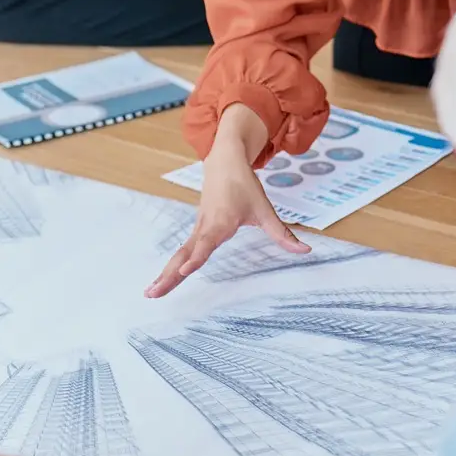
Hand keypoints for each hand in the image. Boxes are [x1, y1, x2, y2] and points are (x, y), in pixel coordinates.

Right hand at [146, 105, 311, 297]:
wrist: (223, 162)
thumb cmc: (244, 185)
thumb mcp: (265, 209)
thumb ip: (282, 233)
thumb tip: (304, 250)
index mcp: (221, 222)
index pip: (206, 243)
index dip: (196, 258)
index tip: (186, 270)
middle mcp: (205, 227)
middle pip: (184, 255)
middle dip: (169, 275)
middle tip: (153, 293)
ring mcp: (197, 229)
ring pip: (179, 255)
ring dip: (165, 275)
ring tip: (150, 294)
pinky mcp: (195, 231)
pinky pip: (181, 252)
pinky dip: (170, 267)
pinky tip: (161, 282)